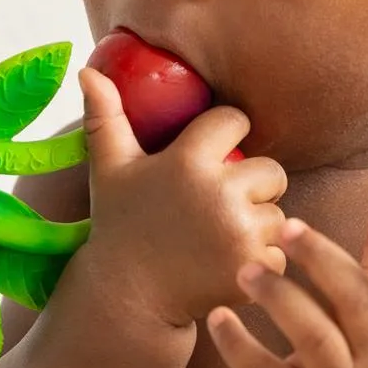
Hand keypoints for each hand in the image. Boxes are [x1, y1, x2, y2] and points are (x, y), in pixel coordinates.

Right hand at [77, 65, 287, 327]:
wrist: (128, 297)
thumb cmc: (121, 226)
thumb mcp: (109, 170)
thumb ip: (105, 118)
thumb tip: (87, 70)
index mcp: (189, 160)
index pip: (235, 121)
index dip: (227, 136)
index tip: (211, 157)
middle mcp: (219, 192)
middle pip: (272, 170)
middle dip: (253, 186)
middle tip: (220, 207)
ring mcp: (239, 232)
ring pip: (279, 215)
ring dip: (259, 226)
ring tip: (221, 238)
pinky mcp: (253, 266)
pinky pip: (280, 252)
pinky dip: (262, 260)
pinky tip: (228, 265)